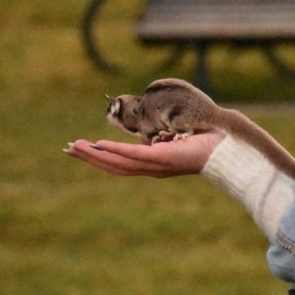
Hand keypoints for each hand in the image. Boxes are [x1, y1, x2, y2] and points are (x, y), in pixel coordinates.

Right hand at [63, 131, 224, 176]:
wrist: (226, 150)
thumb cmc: (206, 141)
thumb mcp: (179, 136)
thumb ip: (164, 135)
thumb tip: (158, 127)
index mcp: (153, 163)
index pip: (120, 163)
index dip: (99, 157)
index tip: (80, 148)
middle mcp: (151, 167)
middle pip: (113, 165)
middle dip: (89, 158)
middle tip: (68, 149)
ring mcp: (156, 164)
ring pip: (118, 162)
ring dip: (95, 155)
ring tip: (76, 147)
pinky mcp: (162, 158)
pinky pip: (134, 155)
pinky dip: (115, 151)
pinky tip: (99, 145)